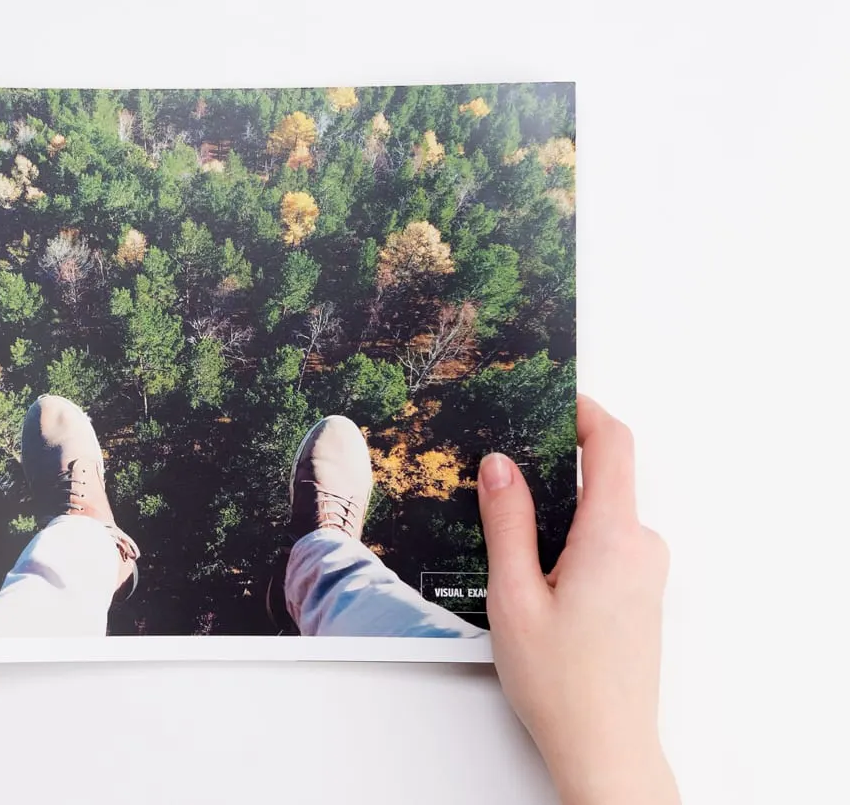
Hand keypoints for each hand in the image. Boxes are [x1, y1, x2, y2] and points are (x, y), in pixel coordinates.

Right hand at [477, 396, 677, 804]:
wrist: (605, 748)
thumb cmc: (561, 683)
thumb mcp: (514, 594)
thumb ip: (507, 521)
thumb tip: (500, 464)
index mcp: (614, 537)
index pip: (613, 444)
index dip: (584, 410)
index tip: (551, 395)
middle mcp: (640, 546)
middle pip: (603, 476)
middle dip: (552, 466)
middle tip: (498, 471)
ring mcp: (645, 571)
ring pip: (599, 514)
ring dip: (556, 511)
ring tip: (502, 538)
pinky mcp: (639, 592)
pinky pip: (605, 542)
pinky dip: (568, 539)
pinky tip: (529, 573)